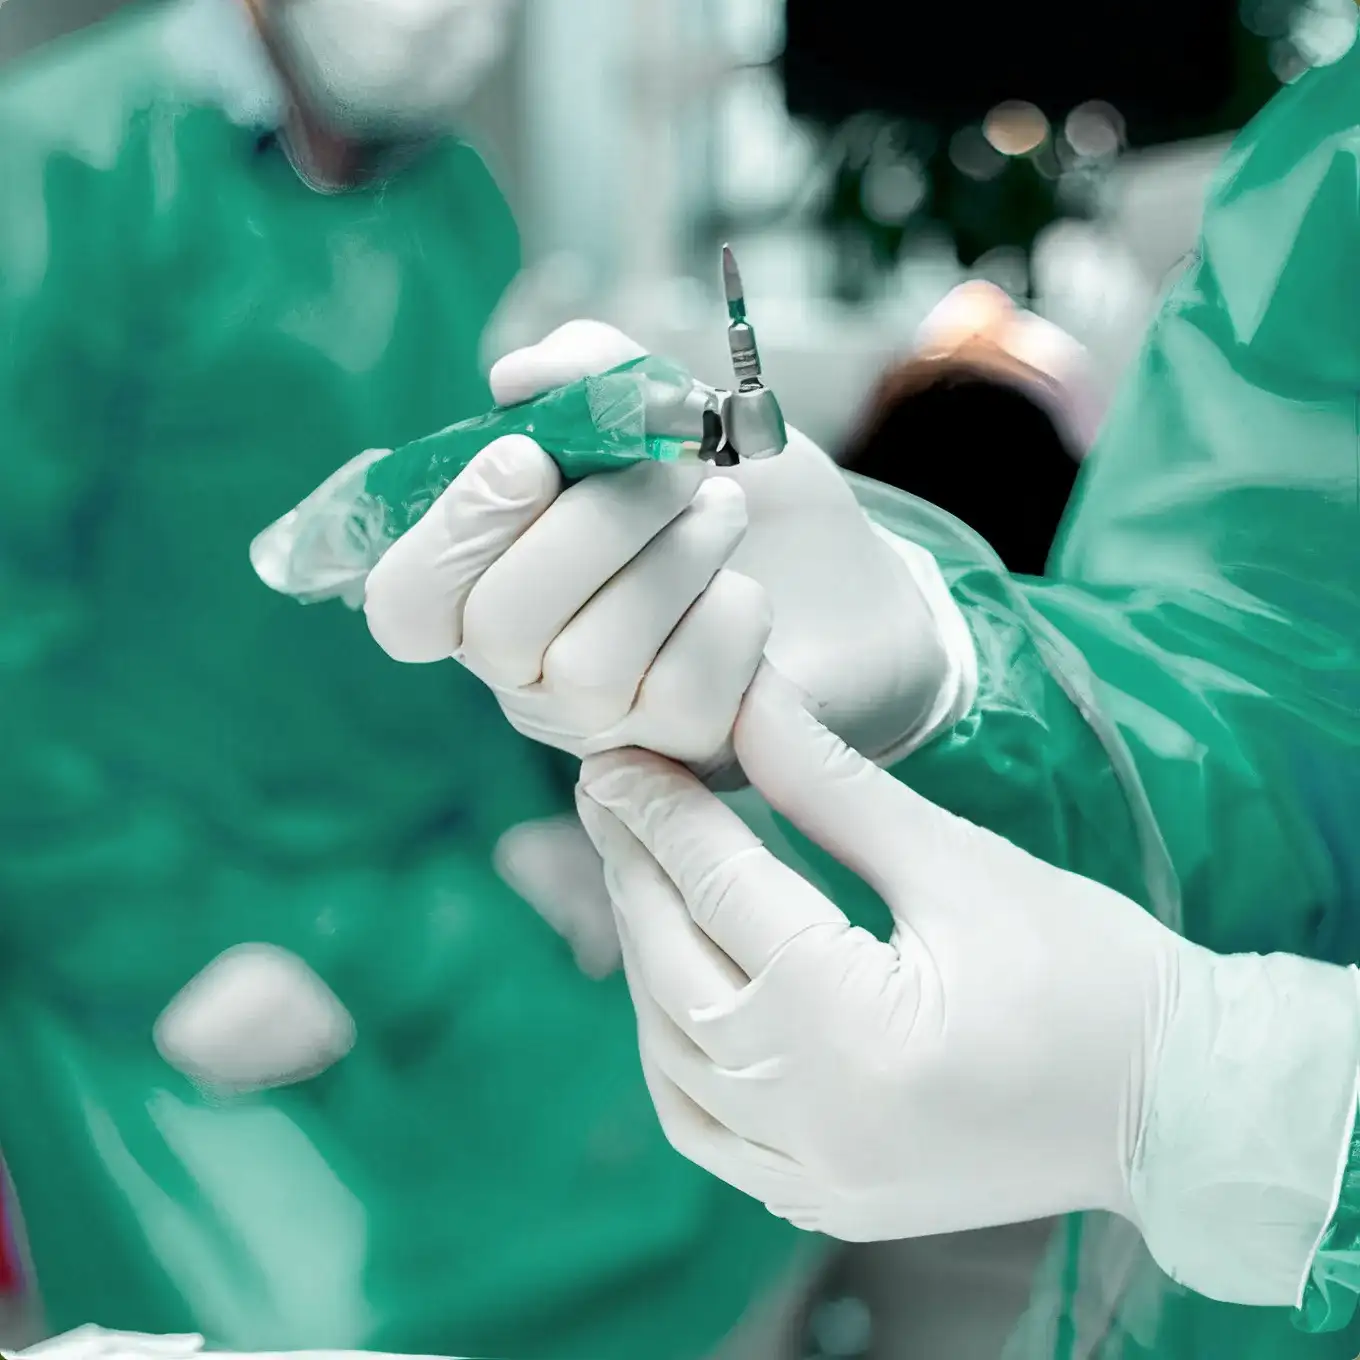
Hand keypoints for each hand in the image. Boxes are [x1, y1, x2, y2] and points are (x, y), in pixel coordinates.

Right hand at [364, 321, 965, 774]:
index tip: (529, 456)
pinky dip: (727, 616)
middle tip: (674, 470)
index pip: (408, 605)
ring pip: (591, 662)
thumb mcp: (670, 413)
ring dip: (673, 560)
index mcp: (494, 586)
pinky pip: (681, 690)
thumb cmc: (732, 494)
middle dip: (594, 526)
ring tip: (725, 511)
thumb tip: (518, 379)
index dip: (450, 535)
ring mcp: (604, 722)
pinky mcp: (683, 750)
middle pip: (502, 626)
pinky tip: (746, 590)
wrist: (850, 579)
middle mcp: (530, 671)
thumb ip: (591, 376)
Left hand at [574, 666, 1359, 1305]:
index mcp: (852, 1025)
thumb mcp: (956, 861)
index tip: (615, 755)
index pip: (718, 892)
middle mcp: (813, 1117)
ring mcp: (812, 1175)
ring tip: (640, 871)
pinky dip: (671, 1051)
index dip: (659, 811)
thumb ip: (832, 785)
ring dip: (644, 956)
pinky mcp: (824, 1200)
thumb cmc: (1089, 969)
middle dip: (634, 870)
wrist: (1174, 1103)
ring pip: (671, 1052)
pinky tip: (675, 988)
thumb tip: (748, 699)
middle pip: (674, 969)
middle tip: (609, 795)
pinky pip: (703, 1127)